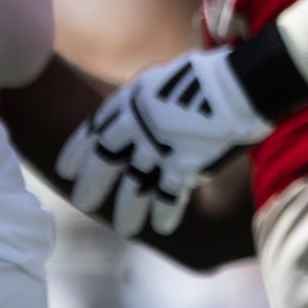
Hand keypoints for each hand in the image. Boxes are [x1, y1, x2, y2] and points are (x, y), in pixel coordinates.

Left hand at [55, 48, 273, 236]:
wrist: (240, 83)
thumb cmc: (206, 78)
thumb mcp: (163, 81)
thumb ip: (143, 104)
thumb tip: (132, 121)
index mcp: (132, 101)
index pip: (95, 130)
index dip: (78, 151)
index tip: (66, 170)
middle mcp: (140, 126)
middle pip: (106, 162)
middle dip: (93, 185)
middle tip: (83, 203)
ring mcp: (161, 146)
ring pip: (135, 186)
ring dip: (129, 210)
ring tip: (124, 229)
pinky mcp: (186, 163)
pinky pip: (169, 195)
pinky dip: (165, 211)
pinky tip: (161, 226)